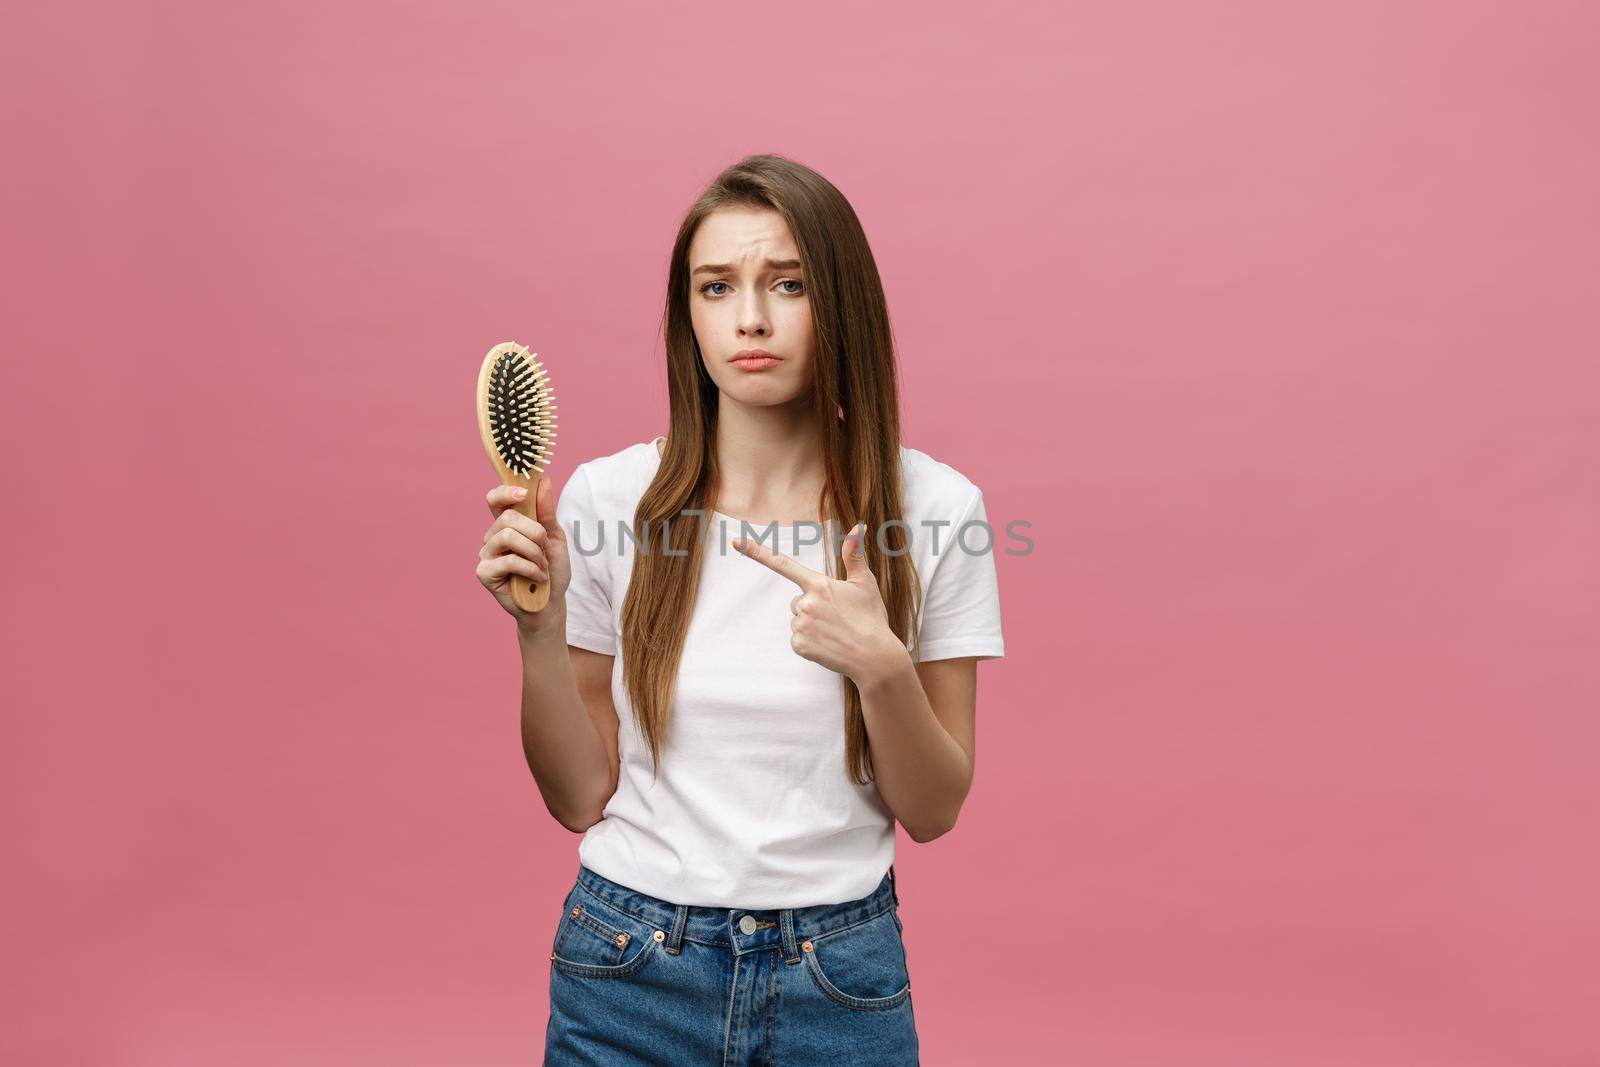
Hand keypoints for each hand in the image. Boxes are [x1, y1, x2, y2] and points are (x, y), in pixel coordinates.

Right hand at [476, 478, 569, 633]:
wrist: (551, 603)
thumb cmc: (551, 571)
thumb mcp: (555, 538)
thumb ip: (547, 512)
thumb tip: (544, 481)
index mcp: (508, 525)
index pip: (495, 499)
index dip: (506, 492)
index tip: (524, 494)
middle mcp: (493, 536)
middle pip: (507, 517)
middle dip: (535, 532)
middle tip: (545, 548)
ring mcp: (487, 554)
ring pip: (508, 536)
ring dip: (534, 551)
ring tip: (542, 565)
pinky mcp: (484, 572)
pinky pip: (508, 560)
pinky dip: (530, 568)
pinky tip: (537, 578)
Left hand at [734, 522, 905, 682]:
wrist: (875, 658)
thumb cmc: (871, 618)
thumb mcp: (865, 584)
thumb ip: (854, 555)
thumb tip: (859, 527)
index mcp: (819, 585)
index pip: (783, 564)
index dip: (757, 552)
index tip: (737, 542)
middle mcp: (805, 603)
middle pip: (797, 601)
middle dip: (813, 607)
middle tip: (837, 618)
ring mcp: (800, 626)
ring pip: (798, 620)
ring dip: (812, 625)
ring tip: (835, 632)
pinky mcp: (799, 645)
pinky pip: (798, 639)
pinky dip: (811, 642)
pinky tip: (828, 644)